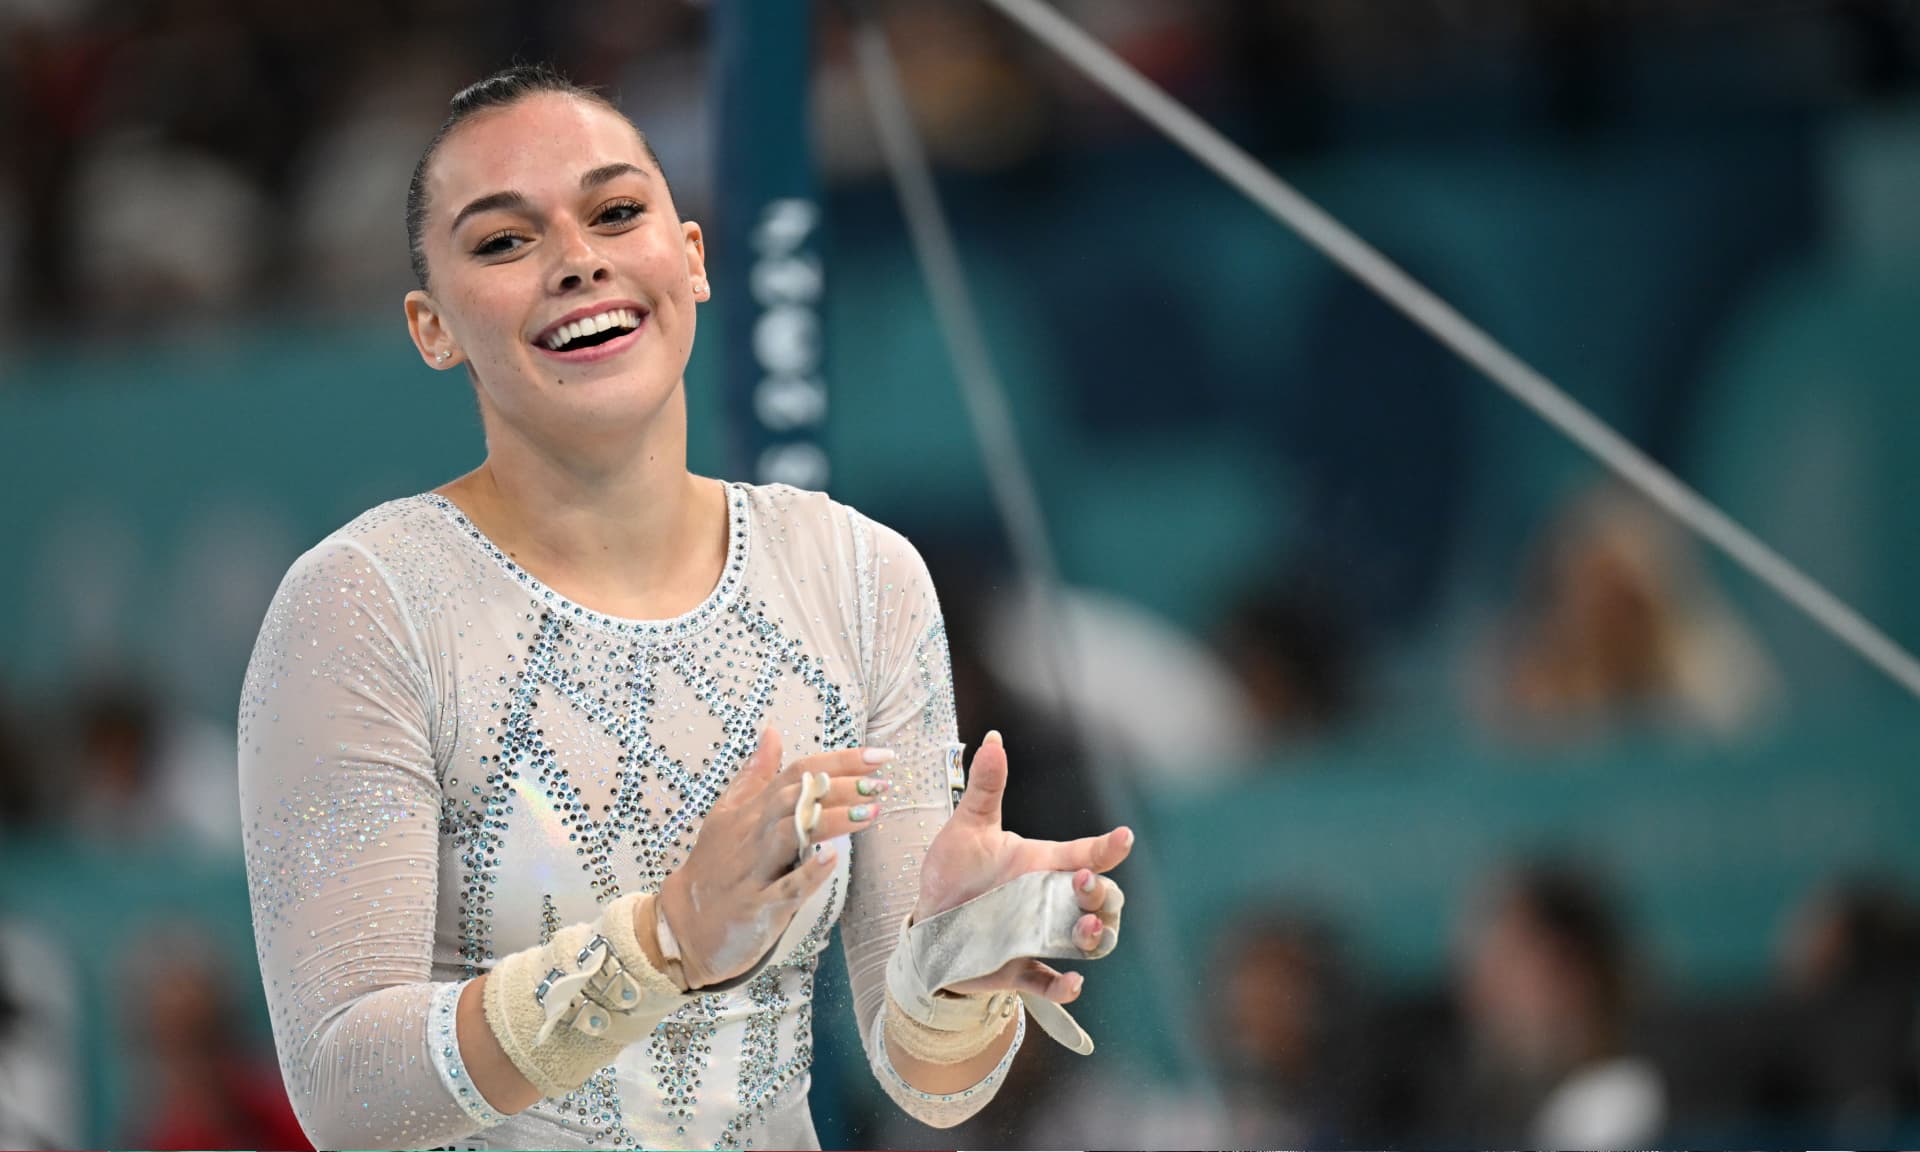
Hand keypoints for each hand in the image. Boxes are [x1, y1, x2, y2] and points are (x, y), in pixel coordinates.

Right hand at [657, 727, 893, 987]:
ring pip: (790, 834)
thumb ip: (754, 774)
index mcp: (750, 810)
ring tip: (871, 812)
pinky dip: (807, 874)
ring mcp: (753, 870)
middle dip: (841, 786)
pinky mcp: (756, 906)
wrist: (683, 925)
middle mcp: (752, 834)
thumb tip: (772, 731)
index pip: (797, 772)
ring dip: (830, 821)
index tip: (879, 756)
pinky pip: (784, 888)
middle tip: (881, 782)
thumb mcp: (727, 814)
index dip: (839, 760)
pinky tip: (831, 860)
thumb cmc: (714, 867)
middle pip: (796, 797)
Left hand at [912, 731, 1132, 1004]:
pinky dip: (1066, 987)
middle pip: (1102, 899)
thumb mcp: (967, 828)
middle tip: (1083, 884)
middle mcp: (1050, 902)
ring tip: (1085, 928)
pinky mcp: (1023, 971)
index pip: (1087, 854)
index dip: (1108, 847)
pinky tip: (1070, 982)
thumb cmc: (953, 871)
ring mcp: (1041, 938)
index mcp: (1043, 865)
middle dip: (1104, 894)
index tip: (1122, 838)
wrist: (925, 924)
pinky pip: (1053, 984)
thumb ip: (985, 788)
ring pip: (1093, 941)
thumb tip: (991, 738)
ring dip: (1097, 936)